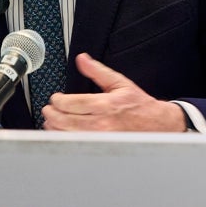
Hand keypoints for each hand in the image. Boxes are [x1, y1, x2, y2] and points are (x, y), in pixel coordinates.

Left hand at [40, 53, 186, 131]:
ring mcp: (100, 138)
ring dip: (54, 128)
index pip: (71, 103)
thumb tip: (82, 59)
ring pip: (67, 135)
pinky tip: (62, 133)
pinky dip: (65, 139)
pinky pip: (76, 145)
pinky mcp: (100, 147)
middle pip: (65, 121)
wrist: (157, 124)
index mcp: (104, 105)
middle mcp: (101, 123)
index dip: (57, 100)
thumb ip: (97, 71)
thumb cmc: (139, 105)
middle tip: (49, 110)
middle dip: (51, 114)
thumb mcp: (120, 83)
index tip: (55, 98)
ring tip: (51, 121)